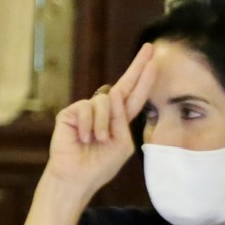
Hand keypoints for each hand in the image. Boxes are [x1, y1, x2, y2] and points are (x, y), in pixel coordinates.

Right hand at [42, 42, 154, 200]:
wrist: (77, 178)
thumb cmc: (100, 166)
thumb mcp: (123, 144)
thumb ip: (122, 119)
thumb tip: (113, 93)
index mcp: (119, 120)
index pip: (135, 95)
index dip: (144, 78)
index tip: (154, 60)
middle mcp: (104, 111)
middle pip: (123, 84)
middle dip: (138, 66)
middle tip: (149, 47)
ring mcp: (86, 111)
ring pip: (104, 102)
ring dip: (103, 125)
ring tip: (97, 140)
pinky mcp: (70, 113)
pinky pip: (86, 109)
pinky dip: (87, 126)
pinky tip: (82, 138)